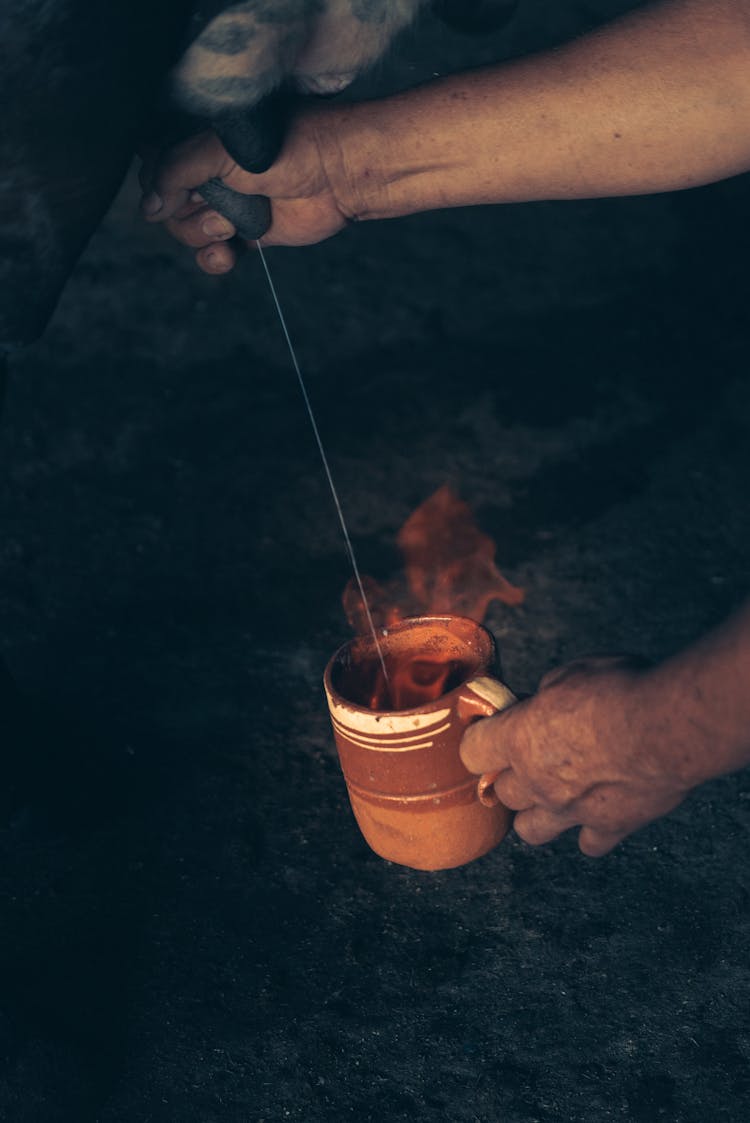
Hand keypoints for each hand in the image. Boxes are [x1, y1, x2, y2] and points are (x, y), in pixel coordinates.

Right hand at [139, 108, 351, 273]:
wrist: (338, 176)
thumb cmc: (288, 147)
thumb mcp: (221, 150)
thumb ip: (176, 171)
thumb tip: (147, 208)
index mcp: (197, 139)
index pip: (151, 163)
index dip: (156, 181)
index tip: (175, 186)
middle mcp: (208, 171)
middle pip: (166, 204)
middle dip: (185, 213)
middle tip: (215, 205)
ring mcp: (226, 202)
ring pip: (187, 231)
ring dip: (203, 234)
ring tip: (232, 226)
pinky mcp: (246, 232)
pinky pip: (213, 255)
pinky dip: (215, 259)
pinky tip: (229, 254)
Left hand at [460, 656, 691, 855]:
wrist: (670, 728)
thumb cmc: (622, 690)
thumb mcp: (572, 672)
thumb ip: (547, 692)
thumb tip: (542, 699)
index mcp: (518, 738)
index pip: (472, 751)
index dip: (480, 739)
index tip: (490, 731)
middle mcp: (536, 780)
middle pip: (501, 791)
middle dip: (510, 774)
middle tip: (528, 757)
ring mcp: (570, 809)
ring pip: (530, 830)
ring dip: (535, 813)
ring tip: (551, 794)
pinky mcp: (609, 826)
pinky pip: (588, 843)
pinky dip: (590, 832)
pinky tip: (598, 813)